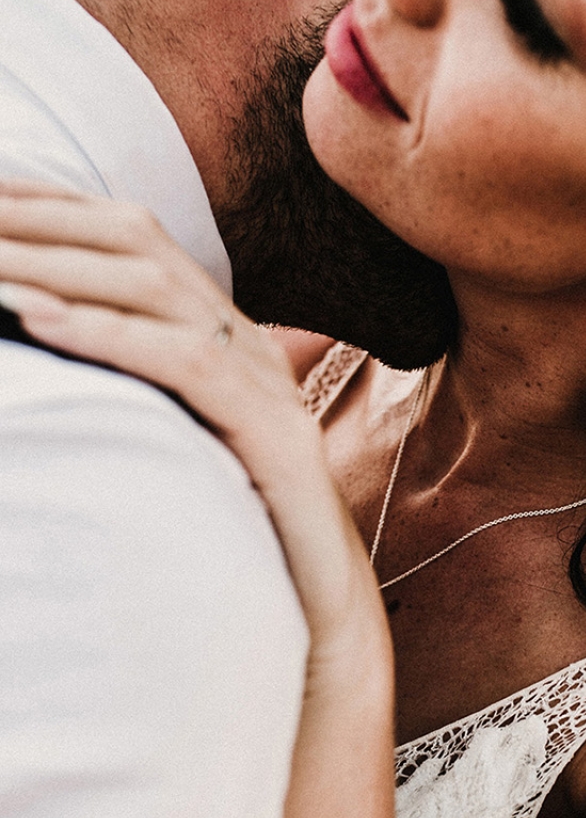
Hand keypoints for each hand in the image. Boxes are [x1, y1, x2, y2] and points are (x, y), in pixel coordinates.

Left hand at [0, 181, 383, 655]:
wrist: (317, 613)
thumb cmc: (232, 539)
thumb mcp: (168, 445)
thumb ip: (124, 389)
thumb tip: (37, 342)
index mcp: (220, 334)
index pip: (131, 234)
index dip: (50, 205)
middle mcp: (246, 341)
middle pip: (137, 242)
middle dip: (40, 221)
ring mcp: (265, 382)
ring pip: (156, 289)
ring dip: (56, 266)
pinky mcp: (272, 432)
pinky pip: (187, 364)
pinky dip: (107, 334)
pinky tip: (38, 318)